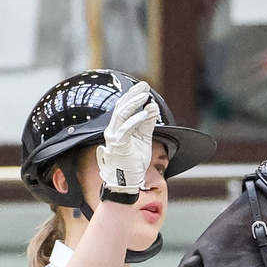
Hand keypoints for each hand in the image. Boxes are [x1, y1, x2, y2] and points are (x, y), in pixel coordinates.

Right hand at [100, 83, 157, 202]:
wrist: (127, 180)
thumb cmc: (134, 162)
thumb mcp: (144, 139)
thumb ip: (147, 123)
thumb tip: (152, 106)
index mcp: (119, 127)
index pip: (124, 107)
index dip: (133, 95)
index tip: (144, 86)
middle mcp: (113, 130)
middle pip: (121, 107)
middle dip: (133, 95)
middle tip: (144, 85)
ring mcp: (114, 136)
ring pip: (122, 114)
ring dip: (134, 104)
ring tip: (145, 96)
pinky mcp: (118, 144)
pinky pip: (126, 129)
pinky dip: (135, 120)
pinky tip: (144, 113)